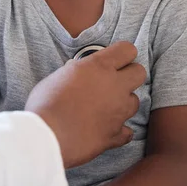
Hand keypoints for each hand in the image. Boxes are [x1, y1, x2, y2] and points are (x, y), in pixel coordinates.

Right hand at [25, 42, 145, 168]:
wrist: (48, 135)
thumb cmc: (47, 102)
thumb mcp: (60, 74)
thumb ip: (78, 71)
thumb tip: (80, 71)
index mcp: (99, 66)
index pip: (127, 50)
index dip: (122, 53)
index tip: (115, 58)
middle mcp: (114, 86)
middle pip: (139, 72)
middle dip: (130, 75)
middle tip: (113, 80)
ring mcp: (119, 111)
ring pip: (135, 101)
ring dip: (123, 102)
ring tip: (105, 105)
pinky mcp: (116, 134)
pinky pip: (127, 131)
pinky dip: (118, 129)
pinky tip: (105, 127)